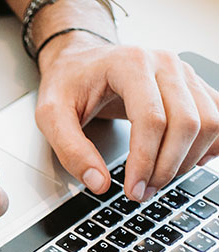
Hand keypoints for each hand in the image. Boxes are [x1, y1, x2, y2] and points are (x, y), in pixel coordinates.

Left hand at [36, 36, 218, 201]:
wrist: (80, 60)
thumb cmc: (67, 82)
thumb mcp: (50, 114)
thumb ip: (70, 150)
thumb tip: (98, 183)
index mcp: (130, 64)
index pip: (152, 119)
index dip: (145, 161)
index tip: (132, 189)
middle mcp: (165, 64)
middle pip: (188, 122)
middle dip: (167, 166)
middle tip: (142, 192)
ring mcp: (184, 74)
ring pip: (209, 122)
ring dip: (188, 160)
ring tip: (156, 180)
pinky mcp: (193, 87)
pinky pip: (218, 117)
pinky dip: (208, 145)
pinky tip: (185, 161)